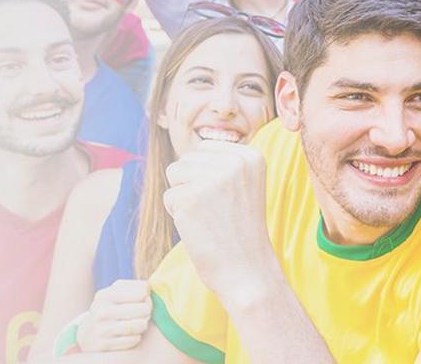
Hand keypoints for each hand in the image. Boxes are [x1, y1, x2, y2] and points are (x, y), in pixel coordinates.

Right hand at [75, 280, 152, 351]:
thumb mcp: (113, 294)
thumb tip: (149, 287)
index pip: (141, 292)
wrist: (88, 333)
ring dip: (143, 324)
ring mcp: (103, 329)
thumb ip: (132, 287)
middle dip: (148, 310)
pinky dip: (136, 337)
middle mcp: (102, 312)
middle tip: (146, 311)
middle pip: (143, 309)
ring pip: (139, 325)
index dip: (147, 295)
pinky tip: (132, 334)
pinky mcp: (105, 344)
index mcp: (105, 295)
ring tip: (141, 322)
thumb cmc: (108, 309)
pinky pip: (133, 340)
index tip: (146, 297)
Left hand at [162, 140, 277, 302]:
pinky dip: (177, 216)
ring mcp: (213, 179)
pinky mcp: (191, 198)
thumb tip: (186, 155)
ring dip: (183, 197)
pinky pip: (168, 197)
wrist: (247, 272)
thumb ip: (220, 164)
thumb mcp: (243, 186)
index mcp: (251, 156)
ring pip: (174, 173)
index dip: (206, 176)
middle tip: (216, 212)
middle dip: (192, 185)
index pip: (205, 148)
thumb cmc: (240, 232)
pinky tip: (200, 229)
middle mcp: (234, 162)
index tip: (227, 200)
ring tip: (207, 218)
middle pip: (187, 159)